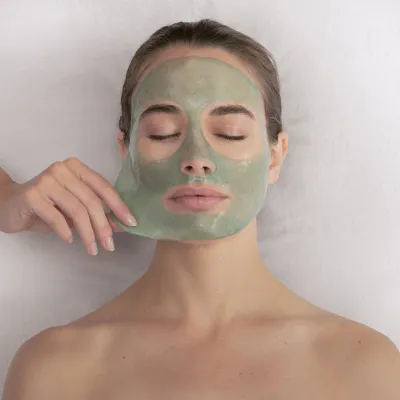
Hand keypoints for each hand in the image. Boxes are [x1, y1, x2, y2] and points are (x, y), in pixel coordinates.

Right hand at [0, 158, 135, 254]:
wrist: (9, 205)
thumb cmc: (47, 206)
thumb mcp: (74, 208)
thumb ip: (96, 212)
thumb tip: (121, 225)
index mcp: (77, 168)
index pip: (103, 187)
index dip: (119, 206)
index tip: (131, 223)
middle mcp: (62, 169)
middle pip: (91, 201)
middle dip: (104, 226)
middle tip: (109, 245)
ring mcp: (46, 180)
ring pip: (77, 210)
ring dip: (88, 233)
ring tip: (92, 249)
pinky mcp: (33, 195)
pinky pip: (57, 217)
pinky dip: (66, 231)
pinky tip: (70, 240)